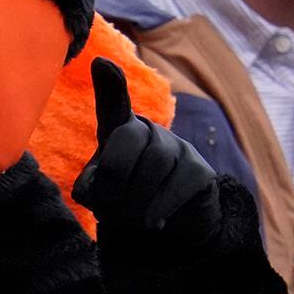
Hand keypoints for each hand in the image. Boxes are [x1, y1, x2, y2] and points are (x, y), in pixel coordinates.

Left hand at [72, 57, 219, 239]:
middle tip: (109, 212)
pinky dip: (160, 207)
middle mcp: (150, 132)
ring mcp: (179, 148)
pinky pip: (179, 183)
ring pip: (156, 162)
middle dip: (114, 179)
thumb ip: (92, 186)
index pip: (114, 106)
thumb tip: (92, 184)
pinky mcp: (201, 170)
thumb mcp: (99, 193)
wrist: (168, 230)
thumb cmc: (125, 204)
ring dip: (136, 199)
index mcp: (119, 133)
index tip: (100, 63)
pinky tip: (155, 222)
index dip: (109, 85)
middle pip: (129, 138)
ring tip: (130, 221)